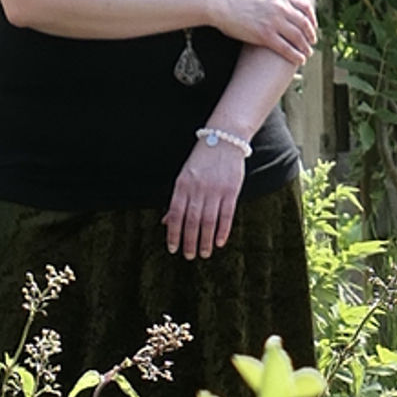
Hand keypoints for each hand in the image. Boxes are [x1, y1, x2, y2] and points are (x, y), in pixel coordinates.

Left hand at [168, 125, 254, 259]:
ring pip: (208, 221)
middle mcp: (197, 188)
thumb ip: (177, 200)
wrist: (225, 139)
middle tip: (189, 256)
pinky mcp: (231, 191)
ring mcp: (215, 190)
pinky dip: (222, 230)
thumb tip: (165, 222)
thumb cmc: (202, 160)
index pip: (175, 214)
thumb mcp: (184, 177)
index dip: (174, 233)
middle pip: (192, 220)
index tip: (173, 249)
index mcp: (182, 185)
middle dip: (189, 241)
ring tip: (203, 253)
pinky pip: (226, 215)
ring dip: (205, 240)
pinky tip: (219, 242)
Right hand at [224, 0, 319, 65]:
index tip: (314, 26)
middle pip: (304, 23)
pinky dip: (296, 55)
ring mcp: (274, 21)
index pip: (305, 6)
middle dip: (310, 35)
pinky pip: (286, 48)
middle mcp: (281, 7)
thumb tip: (287, 9)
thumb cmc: (239, 0)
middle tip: (312, 42)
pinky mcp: (265, 35)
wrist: (221, 4)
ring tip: (307, 53)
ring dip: (305, 47)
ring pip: (298, 37)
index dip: (312, 18)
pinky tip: (300, 60)